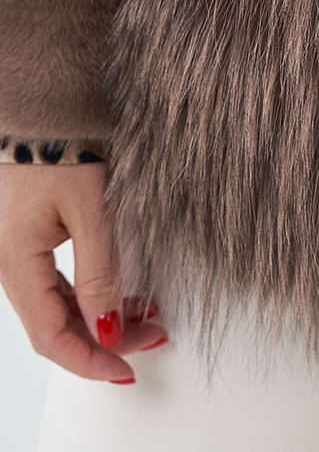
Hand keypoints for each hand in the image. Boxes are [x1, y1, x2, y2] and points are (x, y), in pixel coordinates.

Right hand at [0, 161, 166, 381]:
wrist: (48, 98)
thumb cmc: (64, 140)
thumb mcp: (92, 207)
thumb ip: (100, 271)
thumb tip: (108, 327)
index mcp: (16, 262)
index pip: (50, 337)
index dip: (89, 361)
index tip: (127, 370)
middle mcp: (11, 262)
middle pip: (55, 324)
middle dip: (105, 339)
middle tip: (153, 337)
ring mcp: (20, 250)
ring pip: (60, 304)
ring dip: (102, 317)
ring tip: (148, 316)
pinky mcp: (34, 235)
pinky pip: (61, 281)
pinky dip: (93, 293)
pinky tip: (123, 294)